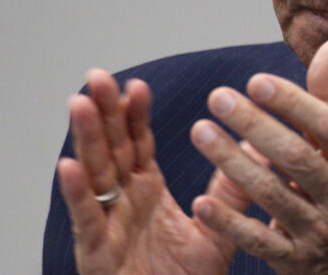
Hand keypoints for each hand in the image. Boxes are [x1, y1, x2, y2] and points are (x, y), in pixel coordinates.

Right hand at [57, 70, 249, 274]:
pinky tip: (68, 166)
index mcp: (147, 191)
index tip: (136, 84)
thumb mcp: (216, 231)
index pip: (139, 143)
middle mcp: (122, 201)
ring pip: (94, 173)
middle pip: (111, 147)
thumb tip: (259, 150)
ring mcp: (106, 224)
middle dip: (104, 111)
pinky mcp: (95, 252)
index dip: (134, 113)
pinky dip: (77, 192)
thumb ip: (233, 192)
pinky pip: (86, 219)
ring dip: (85, 138)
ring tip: (79, 102)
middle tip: (98, 75)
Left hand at [189, 39, 327, 274]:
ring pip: (272, 194)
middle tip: (218, 97)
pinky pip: (259, 241)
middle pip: (295, 157)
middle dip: (254, 124)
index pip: (327, 127)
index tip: (257, 80)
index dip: (292, 102)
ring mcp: (320, 231)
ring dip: (232, 163)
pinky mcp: (298, 261)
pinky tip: (202, 201)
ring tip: (201, 132)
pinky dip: (230, 222)